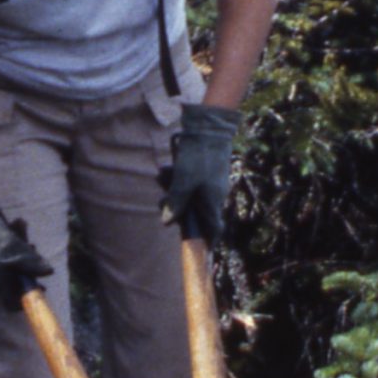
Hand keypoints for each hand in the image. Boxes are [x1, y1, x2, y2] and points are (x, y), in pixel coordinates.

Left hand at [162, 102, 238, 242]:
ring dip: (175, 190)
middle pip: (196, 213)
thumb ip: (175, 202)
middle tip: (162, 200)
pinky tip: (167, 170)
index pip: (214, 230)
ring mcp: (212, 183)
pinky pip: (191, 183)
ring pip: (191, 196)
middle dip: (177, 208)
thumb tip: (167, 221)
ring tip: (162, 177)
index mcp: (213, 202)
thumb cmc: (197, 157)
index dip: (206, 241)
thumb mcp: (183, 181)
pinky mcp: (208, 172)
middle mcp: (215, 195)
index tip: (195, 248)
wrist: (209, 128)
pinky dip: (179, 180)